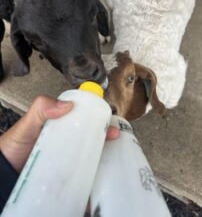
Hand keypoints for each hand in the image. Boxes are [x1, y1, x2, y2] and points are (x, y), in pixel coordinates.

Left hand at [0, 95, 118, 172]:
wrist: (5, 174)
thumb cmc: (14, 146)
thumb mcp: (28, 123)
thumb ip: (41, 109)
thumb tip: (68, 105)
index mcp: (60, 124)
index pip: (82, 117)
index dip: (97, 116)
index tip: (108, 119)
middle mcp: (66, 139)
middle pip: (90, 135)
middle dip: (104, 134)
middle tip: (113, 136)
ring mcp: (67, 156)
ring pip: (89, 152)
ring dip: (102, 152)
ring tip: (112, 152)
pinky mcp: (66, 172)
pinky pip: (83, 170)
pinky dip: (93, 170)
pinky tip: (100, 170)